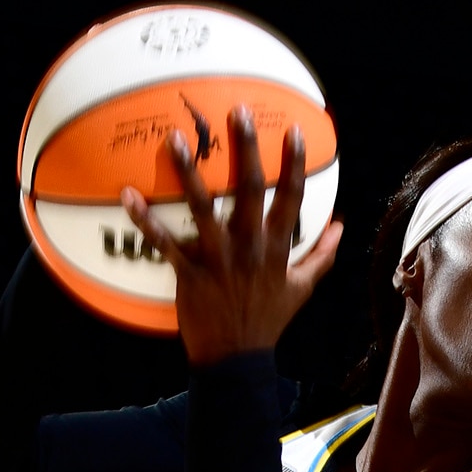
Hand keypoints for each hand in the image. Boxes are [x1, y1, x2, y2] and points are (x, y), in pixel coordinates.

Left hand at [121, 107, 341, 365]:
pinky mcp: (190, 273)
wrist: (237, 359)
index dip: (293, 163)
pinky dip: (145, 220)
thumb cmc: (268, 321)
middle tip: (238, 111)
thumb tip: (342, 225)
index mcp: (277, 248)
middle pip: (249, 189)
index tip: (292, 130)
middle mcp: (249, 247)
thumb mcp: (302, 288)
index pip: (291, 197)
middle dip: (245, 148)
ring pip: (203, 208)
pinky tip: (129, 195)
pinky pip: (165, 242)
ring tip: (175, 140)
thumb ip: (321, 254)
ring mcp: (218, 259)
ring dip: (188, 172)